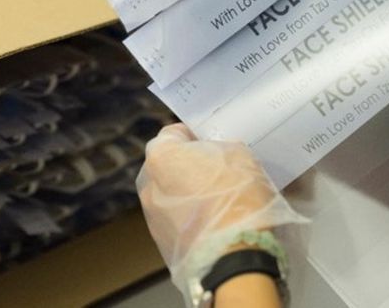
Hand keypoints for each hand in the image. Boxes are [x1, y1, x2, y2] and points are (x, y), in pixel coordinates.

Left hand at [136, 123, 305, 294]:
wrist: (234, 255)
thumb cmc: (236, 196)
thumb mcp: (239, 154)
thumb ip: (219, 148)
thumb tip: (217, 155)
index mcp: (161, 156)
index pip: (173, 134)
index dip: (194, 136)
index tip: (212, 142)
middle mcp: (149, 185)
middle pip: (169, 166)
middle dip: (190, 166)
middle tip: (219, 171)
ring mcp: (152, 217)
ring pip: (172, 195)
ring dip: (190, 194)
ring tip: (220, 201)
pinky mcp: (162, 244)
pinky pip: (177, 220)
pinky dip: (192, 218)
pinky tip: (216, 222)